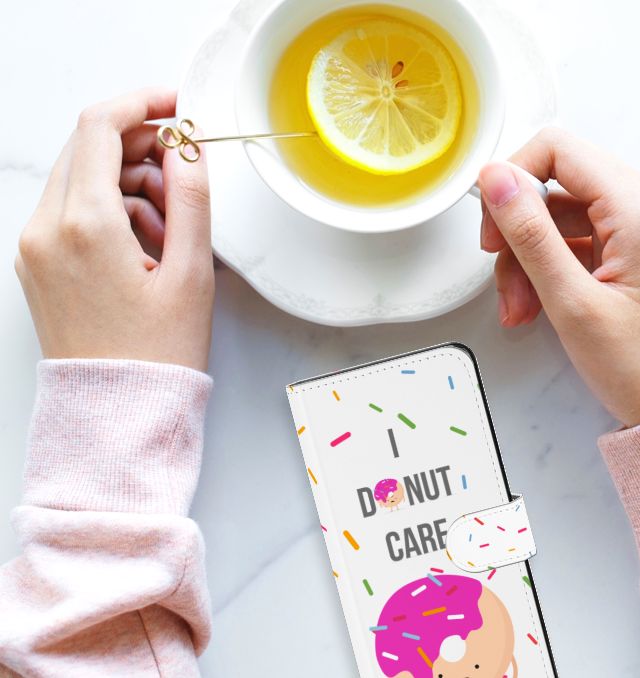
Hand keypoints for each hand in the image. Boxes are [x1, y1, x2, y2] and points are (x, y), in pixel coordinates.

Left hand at [15, 88, 213, 371]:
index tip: (177, 105)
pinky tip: (147, 244)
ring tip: (173, 228)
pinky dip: (111, 209)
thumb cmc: (156, 354)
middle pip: (88, 147)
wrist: (117, 412)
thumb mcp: (191, 273)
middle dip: (141, 147)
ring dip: (129, 182)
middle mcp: (47, 229)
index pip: (101, 127)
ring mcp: (35, 246)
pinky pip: (72, 210)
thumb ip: (192, 198)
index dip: (143, 103)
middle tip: (185, 173)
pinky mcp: (37, 263)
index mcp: (85, 225)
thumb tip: (188, 147)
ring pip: (82, 178)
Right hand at [478, 128, 639, 426]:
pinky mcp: (636, 245)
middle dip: (519, 230)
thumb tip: (495, 178)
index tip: (493, 225)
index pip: (558, 149)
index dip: (513, 179)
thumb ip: (529, 233)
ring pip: (561, 213)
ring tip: (520, 308)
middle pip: (556, 182)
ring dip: (529, 257)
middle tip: (502, 276)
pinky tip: (537, 305)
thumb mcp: (571, 301)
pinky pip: (578, 237)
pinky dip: (550, 267)